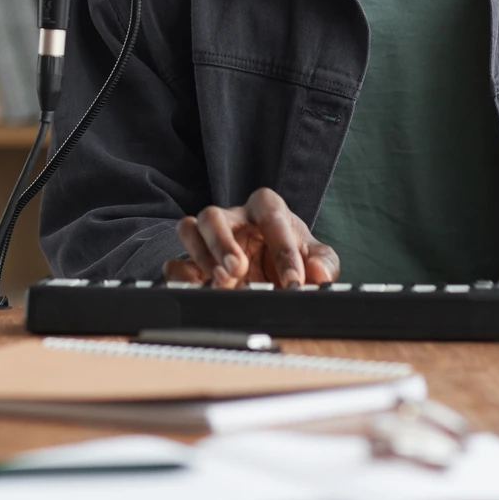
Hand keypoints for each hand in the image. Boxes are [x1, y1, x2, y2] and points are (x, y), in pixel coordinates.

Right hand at [164, 188, 339, 287]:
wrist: (276, 272)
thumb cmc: (294, 256)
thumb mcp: (316, 257)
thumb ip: (324, 263)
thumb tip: (317, 273)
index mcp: (266, 208)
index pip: (271, 217)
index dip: (283, 249)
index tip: (295, 279)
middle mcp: (233, 219)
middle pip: (214, 216)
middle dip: (223, 243)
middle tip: (239, 270)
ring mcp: (209, 239)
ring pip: (189, 230)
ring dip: (202, 256)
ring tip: (222, 282)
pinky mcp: (194, 263)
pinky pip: (175, 263)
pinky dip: (183, 277)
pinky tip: (201, 291)